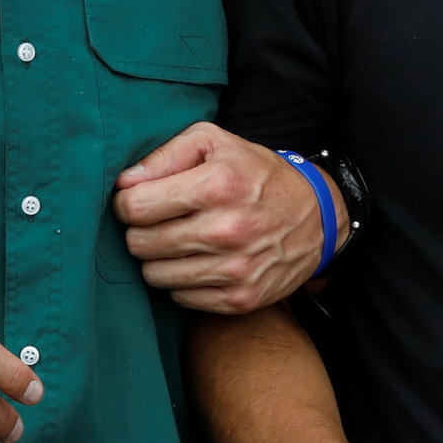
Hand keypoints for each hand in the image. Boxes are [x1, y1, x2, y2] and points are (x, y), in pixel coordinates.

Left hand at [112, 124, 329, 312]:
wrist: (317, 216)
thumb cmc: (256, 174)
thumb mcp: (215, 143)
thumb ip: (164, 156)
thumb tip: (125, 183)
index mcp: (217, 186)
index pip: (136, 207)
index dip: (125, 203)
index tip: (135, 200)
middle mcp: (226, 230)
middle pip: (140, 244)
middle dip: (139, 231)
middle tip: (155, 222)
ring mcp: (234, 270)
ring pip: (155, 275)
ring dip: (157, 259)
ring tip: (175, 241)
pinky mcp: (240, 299)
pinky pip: (180, 298)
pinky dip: (180, 282)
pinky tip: (197, 261)